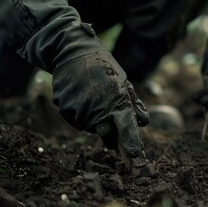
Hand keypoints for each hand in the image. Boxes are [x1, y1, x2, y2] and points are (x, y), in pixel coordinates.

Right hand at [52, 50, 148, 167]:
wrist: (74, 52)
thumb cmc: (105, 68)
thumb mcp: (124, 83)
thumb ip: (134, 104)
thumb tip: (143, 123)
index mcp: (117, 101)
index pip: (126, 129)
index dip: (130, 143)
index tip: (133, 154)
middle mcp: (98, 109)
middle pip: (106, 136)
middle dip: (111, 135)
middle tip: (110, 122)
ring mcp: (79, 109)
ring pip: (90, 127)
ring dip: (94, 120)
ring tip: (94, 98)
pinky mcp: (64, 108)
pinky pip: (75, 120)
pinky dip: (80, 113)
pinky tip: (81, 97)